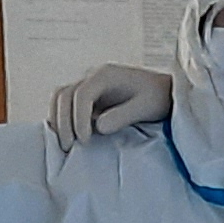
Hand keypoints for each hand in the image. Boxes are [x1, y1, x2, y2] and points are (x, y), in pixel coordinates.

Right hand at [48, 63, 171, 149]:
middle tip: (68, 148)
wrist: (164, 91)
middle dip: (63, 122)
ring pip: (60, 98)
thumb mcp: (145, 107)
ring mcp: (88, 84)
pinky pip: (66, 104)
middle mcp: (92, 76)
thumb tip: (98, 127)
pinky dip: (62, 119)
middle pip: (64, 95)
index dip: (79, 119)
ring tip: (66, 144)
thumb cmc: (158, 98)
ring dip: (58, 120)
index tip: (84, 141)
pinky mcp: (88, 96)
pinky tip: (68, 137)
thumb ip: (122, 116)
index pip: (81, 95)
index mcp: (106, 74)